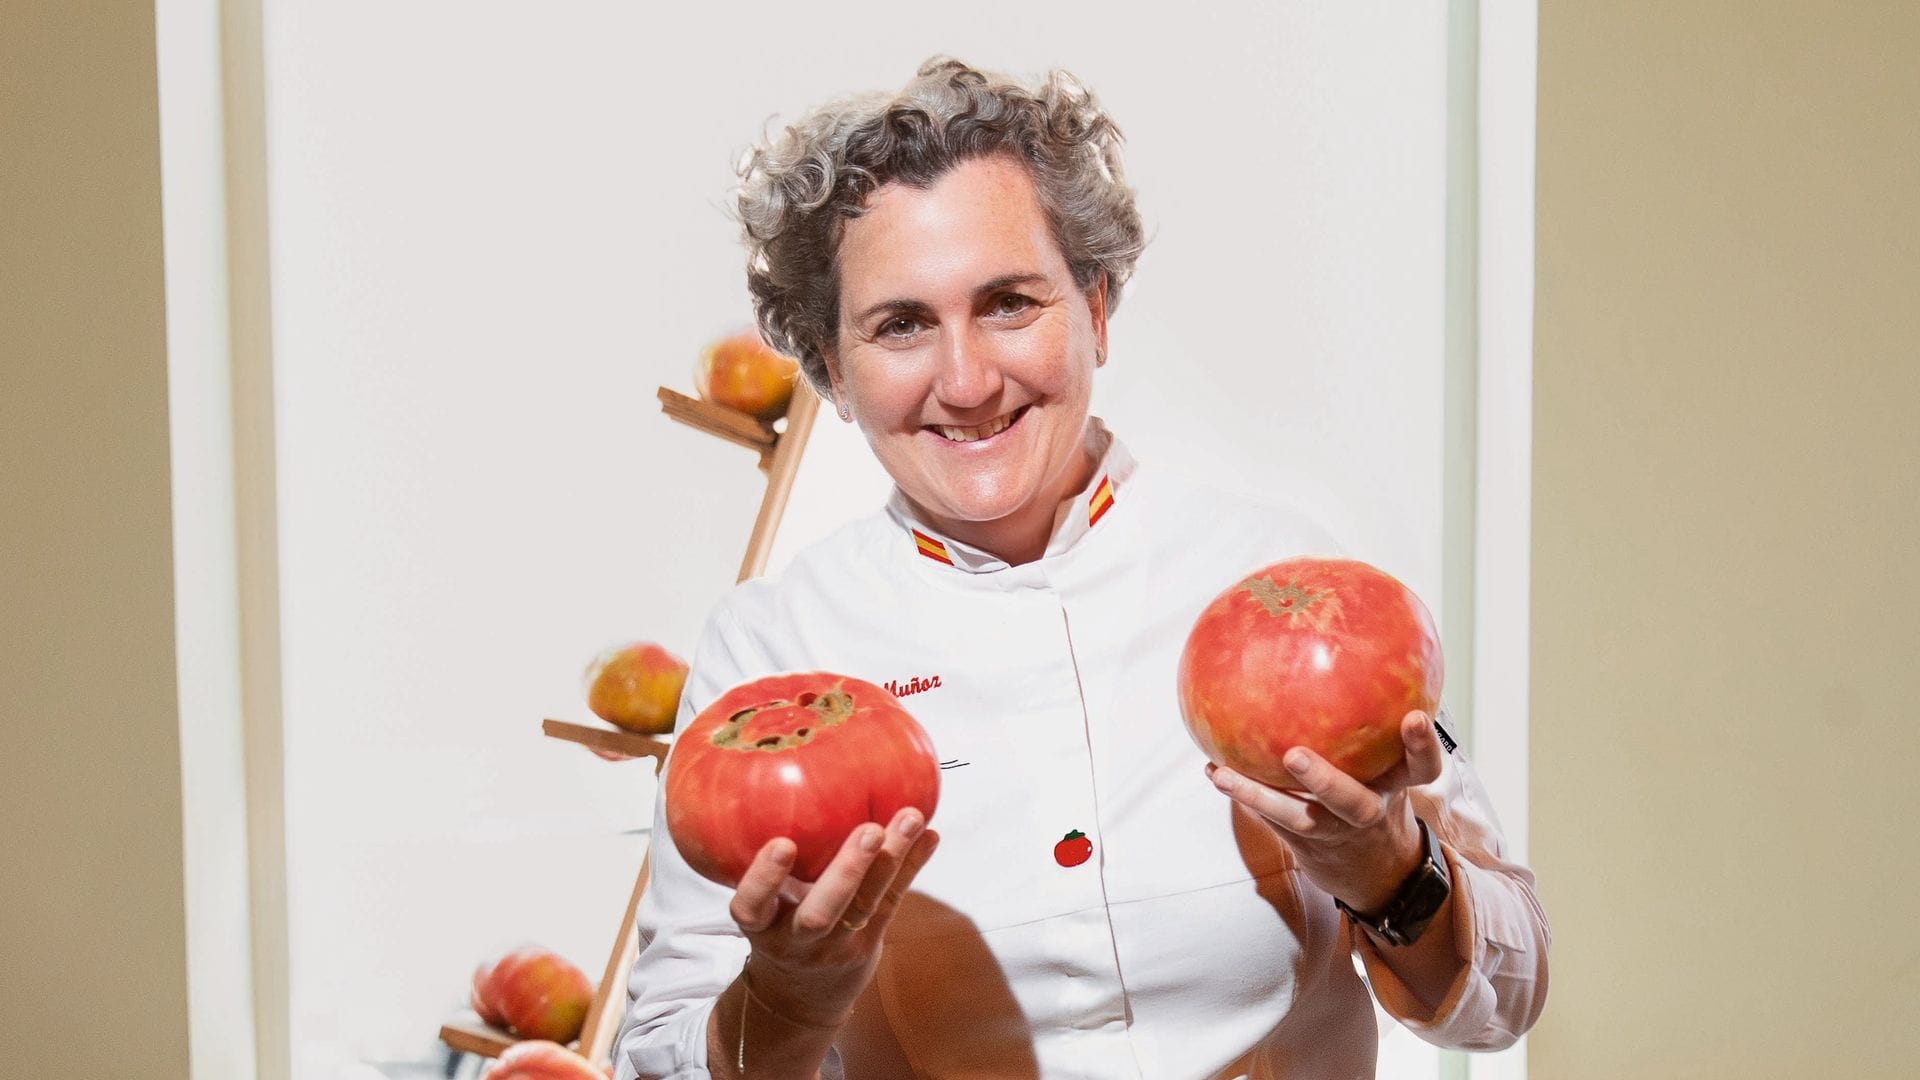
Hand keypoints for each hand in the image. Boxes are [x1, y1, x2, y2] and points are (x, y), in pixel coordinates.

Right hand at [727, 808, 939, 1028]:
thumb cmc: (776, 927)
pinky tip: (929, 835)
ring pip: (866, 905)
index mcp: (761, 925)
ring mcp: (836, 946)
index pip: (752, 906)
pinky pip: (892, 901)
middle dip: (847, 871)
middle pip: (821, 914)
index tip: (783, 843)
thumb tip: (793, 785)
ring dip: (891, 859)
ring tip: (910, 819)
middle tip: (870, 830)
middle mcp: (796, 940)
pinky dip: (911, 865)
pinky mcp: (868, 942)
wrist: (801, 997)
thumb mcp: (763, 906)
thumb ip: (773, 867)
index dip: (765, 879)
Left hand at [1207, 710, 1446, 913]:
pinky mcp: (1305, 845)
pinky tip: (1215, 769)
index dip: (1422, 744)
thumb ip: (1377, 726)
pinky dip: (1242, 794)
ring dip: (1258, 795)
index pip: (1422, 766)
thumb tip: (1342, 654)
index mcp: (1395, 786)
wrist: (1375, 872)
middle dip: (1324, 780)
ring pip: (1299, 819)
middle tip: (1293, 756)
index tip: (1416, 717)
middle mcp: (1368, 811)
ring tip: (1224, 774)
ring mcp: (1335, 832)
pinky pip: (1271, 819)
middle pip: (1353, 802)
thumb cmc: (1375, 794)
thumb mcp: (1389, 766)